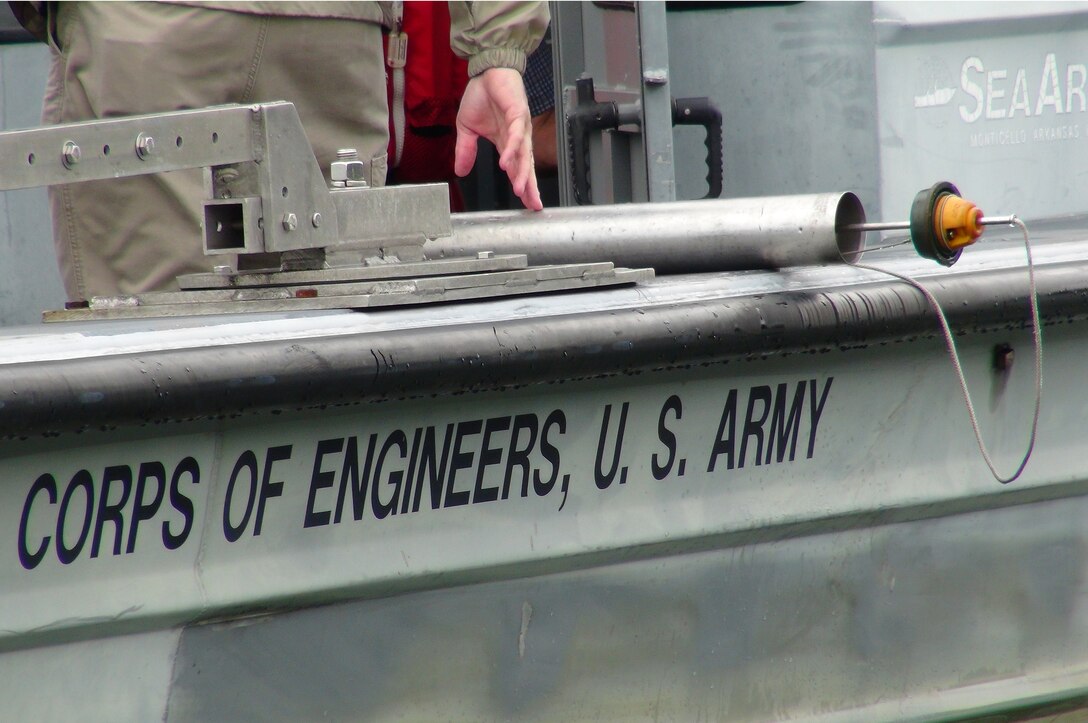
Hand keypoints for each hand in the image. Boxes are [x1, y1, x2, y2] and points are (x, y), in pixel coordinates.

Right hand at [454, 67, 542, 210]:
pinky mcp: (517, 112)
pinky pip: (515, 135)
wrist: (486, 70)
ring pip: (524, 154)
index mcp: (506, 142)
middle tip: (533, 205)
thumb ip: (465, 150)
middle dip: (530, 187)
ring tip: (520, 190)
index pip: (518, 169)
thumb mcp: (467, 129)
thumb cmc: (482, 95)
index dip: (524, 186)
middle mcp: (517, 137)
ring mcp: (519, 126)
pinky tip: (507, 163)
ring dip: (522, 173)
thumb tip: (460, 172)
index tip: (528, 204)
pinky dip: (512, 150)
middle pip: (526, 166)